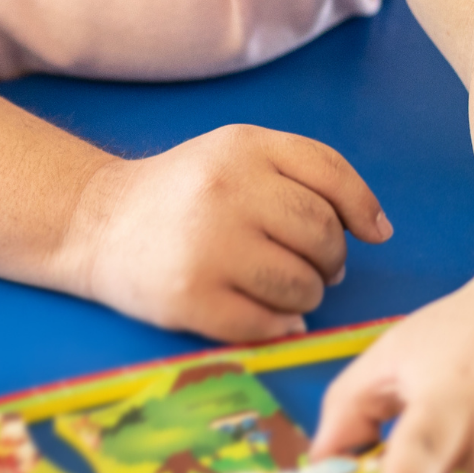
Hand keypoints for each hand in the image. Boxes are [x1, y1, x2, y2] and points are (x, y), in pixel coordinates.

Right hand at [69, 125, 391, 340]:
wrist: (95, 222)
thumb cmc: (180, 193)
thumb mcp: (235, 154)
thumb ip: (306, 173)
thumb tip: (378, 230)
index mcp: (241, 148)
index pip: (332, 177)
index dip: (361, 209)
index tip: (370, 233)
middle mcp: (225, 191)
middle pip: (323, 236)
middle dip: (328, 259)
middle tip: (305, 263)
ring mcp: (207, 246)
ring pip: (303, 286)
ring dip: (303, 295)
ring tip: (274, 285)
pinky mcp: (191, 297)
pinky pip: (268, 323)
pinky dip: (275, 324)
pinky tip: (255, 309)